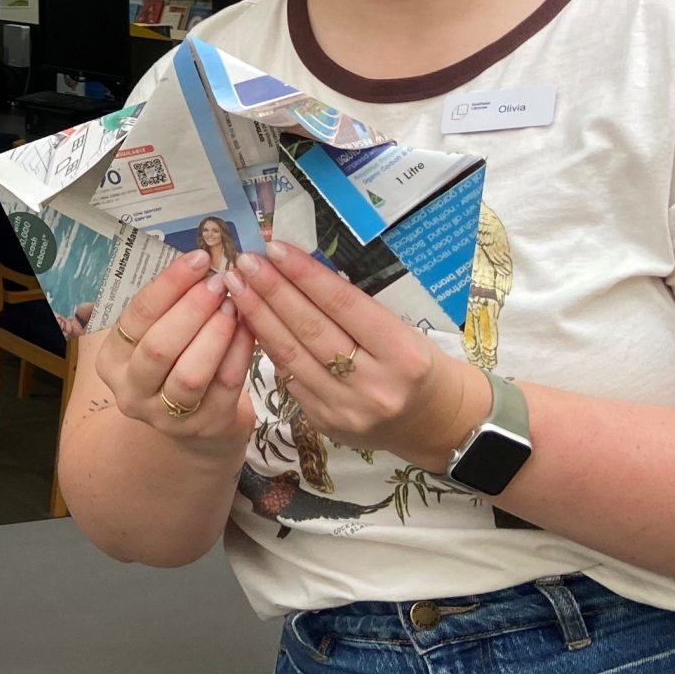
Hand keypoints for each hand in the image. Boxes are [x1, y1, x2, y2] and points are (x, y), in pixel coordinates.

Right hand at [87, 249, 257, 446]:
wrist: (193, 418)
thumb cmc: (174, 359)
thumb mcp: (157, 332)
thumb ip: (170, 303)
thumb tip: (201, 260)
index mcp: (112, 359)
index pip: (137, 316)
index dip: (169, 284)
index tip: (200, 258)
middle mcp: (132, 391)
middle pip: (159, 347)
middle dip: (193, 309)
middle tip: (220, 283)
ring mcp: (168, 415)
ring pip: (191, 374)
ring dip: (216, 334)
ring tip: (234, 305)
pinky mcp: (206, 426)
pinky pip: (226, 386)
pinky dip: (239, 352)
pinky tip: (248, 328)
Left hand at [226, 240, 488, 467]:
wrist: (437, 424)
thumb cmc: (421, 364)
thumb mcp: (405, 329)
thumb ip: (356, 309)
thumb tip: (298, 272)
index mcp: (403, 354)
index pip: (344, 306)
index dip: (305, 275)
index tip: (275, 249)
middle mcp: (375, 385)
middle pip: (312, 330)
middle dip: (272, 291)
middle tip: (245, 262)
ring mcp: (347, 410)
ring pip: (292, 356)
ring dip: (259, 318)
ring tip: (237, 287)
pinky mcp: (327, 424)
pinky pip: (290, 379)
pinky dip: (270, 348)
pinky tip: (251, 323)